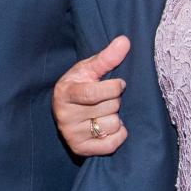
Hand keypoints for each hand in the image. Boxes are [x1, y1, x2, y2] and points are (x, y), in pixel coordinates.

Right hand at [52, 36, 129, 156]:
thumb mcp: (89, 69)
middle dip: (115, 101)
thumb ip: (107, 57)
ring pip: (112, 125)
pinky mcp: (80, 149)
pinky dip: (118, 135)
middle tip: (107, 100)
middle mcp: (64, 115)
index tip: (119, 84)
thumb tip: (125, 41)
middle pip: (108, 108)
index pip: (93, 93)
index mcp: (64, 92)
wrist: (65, 109)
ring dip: (116, 118)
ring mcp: (71, 134)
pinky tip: (110, 127)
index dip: (113, 88)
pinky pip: (111, 144)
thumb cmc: (79, 85)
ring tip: (104, 113)